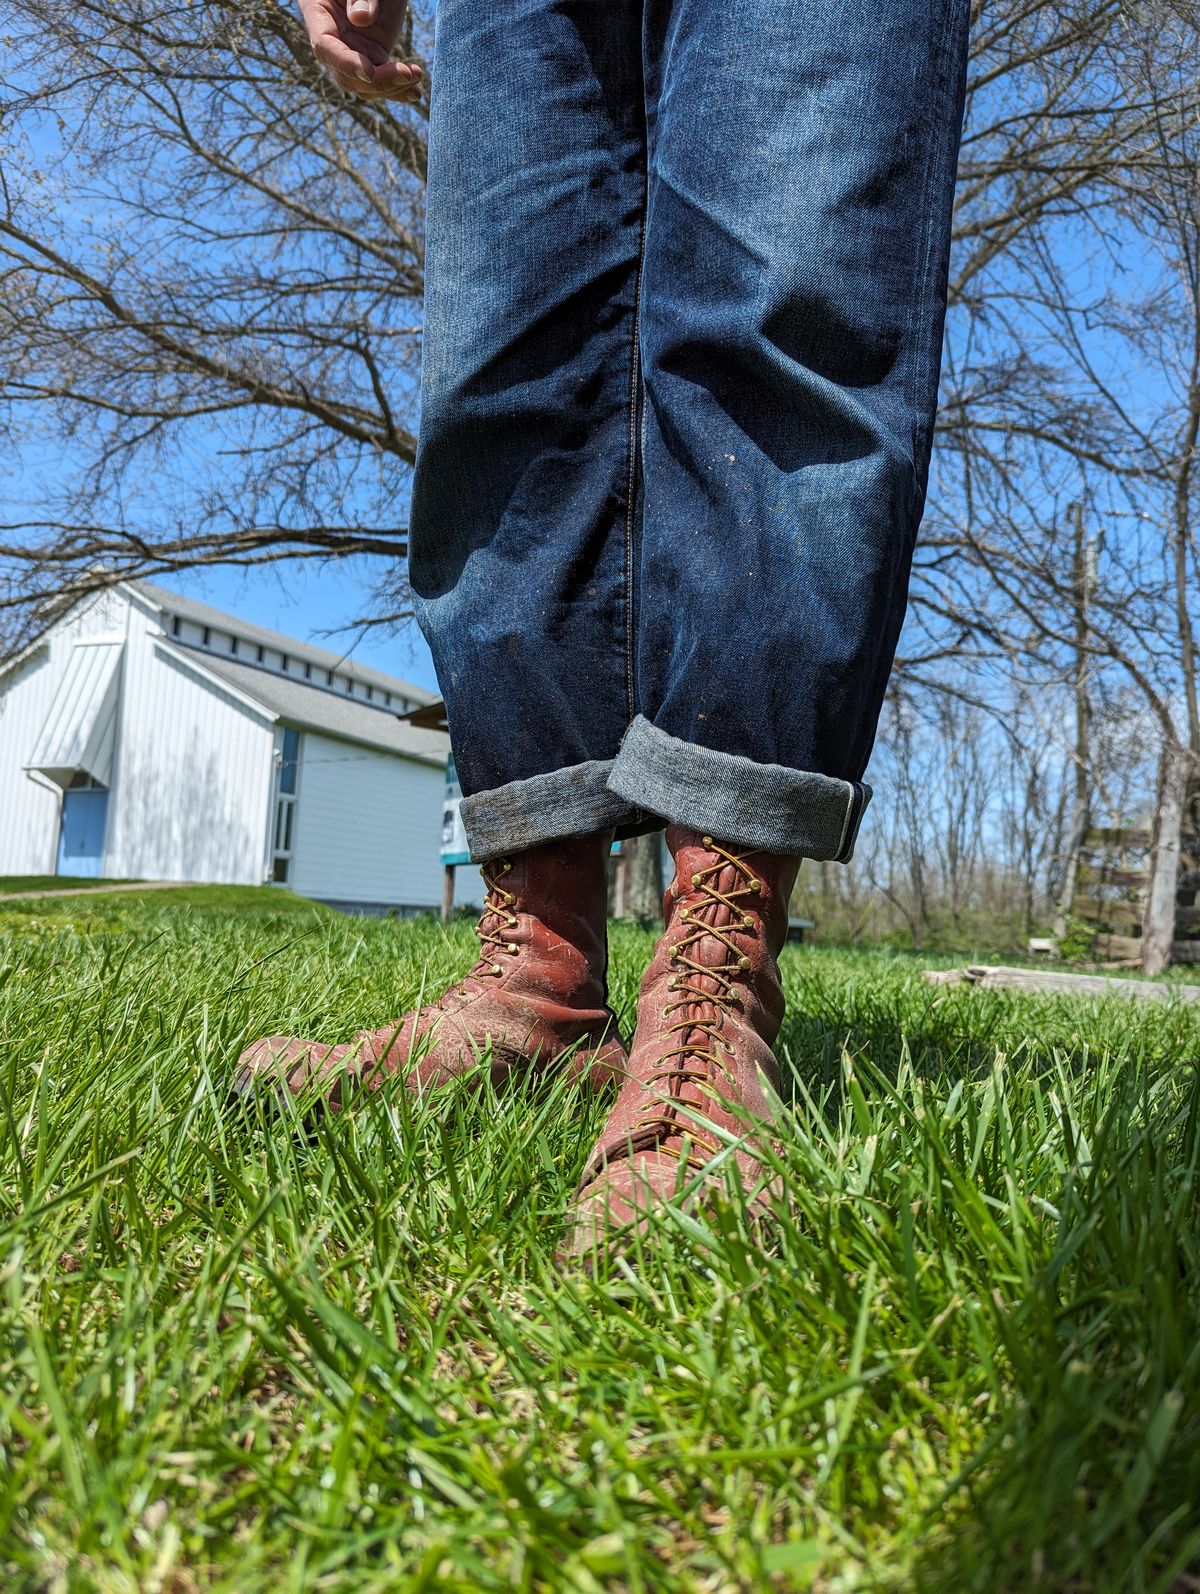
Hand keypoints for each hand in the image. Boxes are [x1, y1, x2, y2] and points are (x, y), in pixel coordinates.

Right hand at [297, 0, 422, 101]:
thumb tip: (360, 18)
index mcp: (320, 16)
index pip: (326, 47)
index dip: (346, 63)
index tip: (369, 73)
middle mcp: (334, 41)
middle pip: (347, 75)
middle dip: (378, 81)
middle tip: (407, 74)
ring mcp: (353, 52)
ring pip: (364, 86)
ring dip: (391, 88)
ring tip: (416, 76)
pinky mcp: (372, 57)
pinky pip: (381, 82)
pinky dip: (398, 90)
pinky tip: (414, 92)